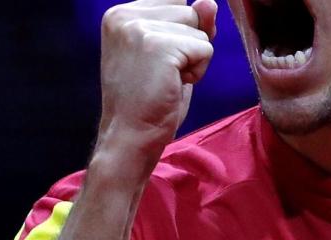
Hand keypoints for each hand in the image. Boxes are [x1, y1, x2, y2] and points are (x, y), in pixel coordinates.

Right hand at [97, 0, 217, 153]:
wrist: (131, 135)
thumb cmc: (149, 101)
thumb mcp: (170, 55)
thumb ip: (188, 25)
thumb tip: (209, 1)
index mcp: (121, 14)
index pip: (173, 0)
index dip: (183, 30)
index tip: (166, 58)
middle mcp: (125, 14)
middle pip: (190, 12)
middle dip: (189, 45)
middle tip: (163, 74)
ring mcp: (139, 27)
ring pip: (200, 30)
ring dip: (194, 59)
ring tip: (167, 79)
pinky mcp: (158, 44)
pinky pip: (205, 48)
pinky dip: (198, 70)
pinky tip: (174, 84)